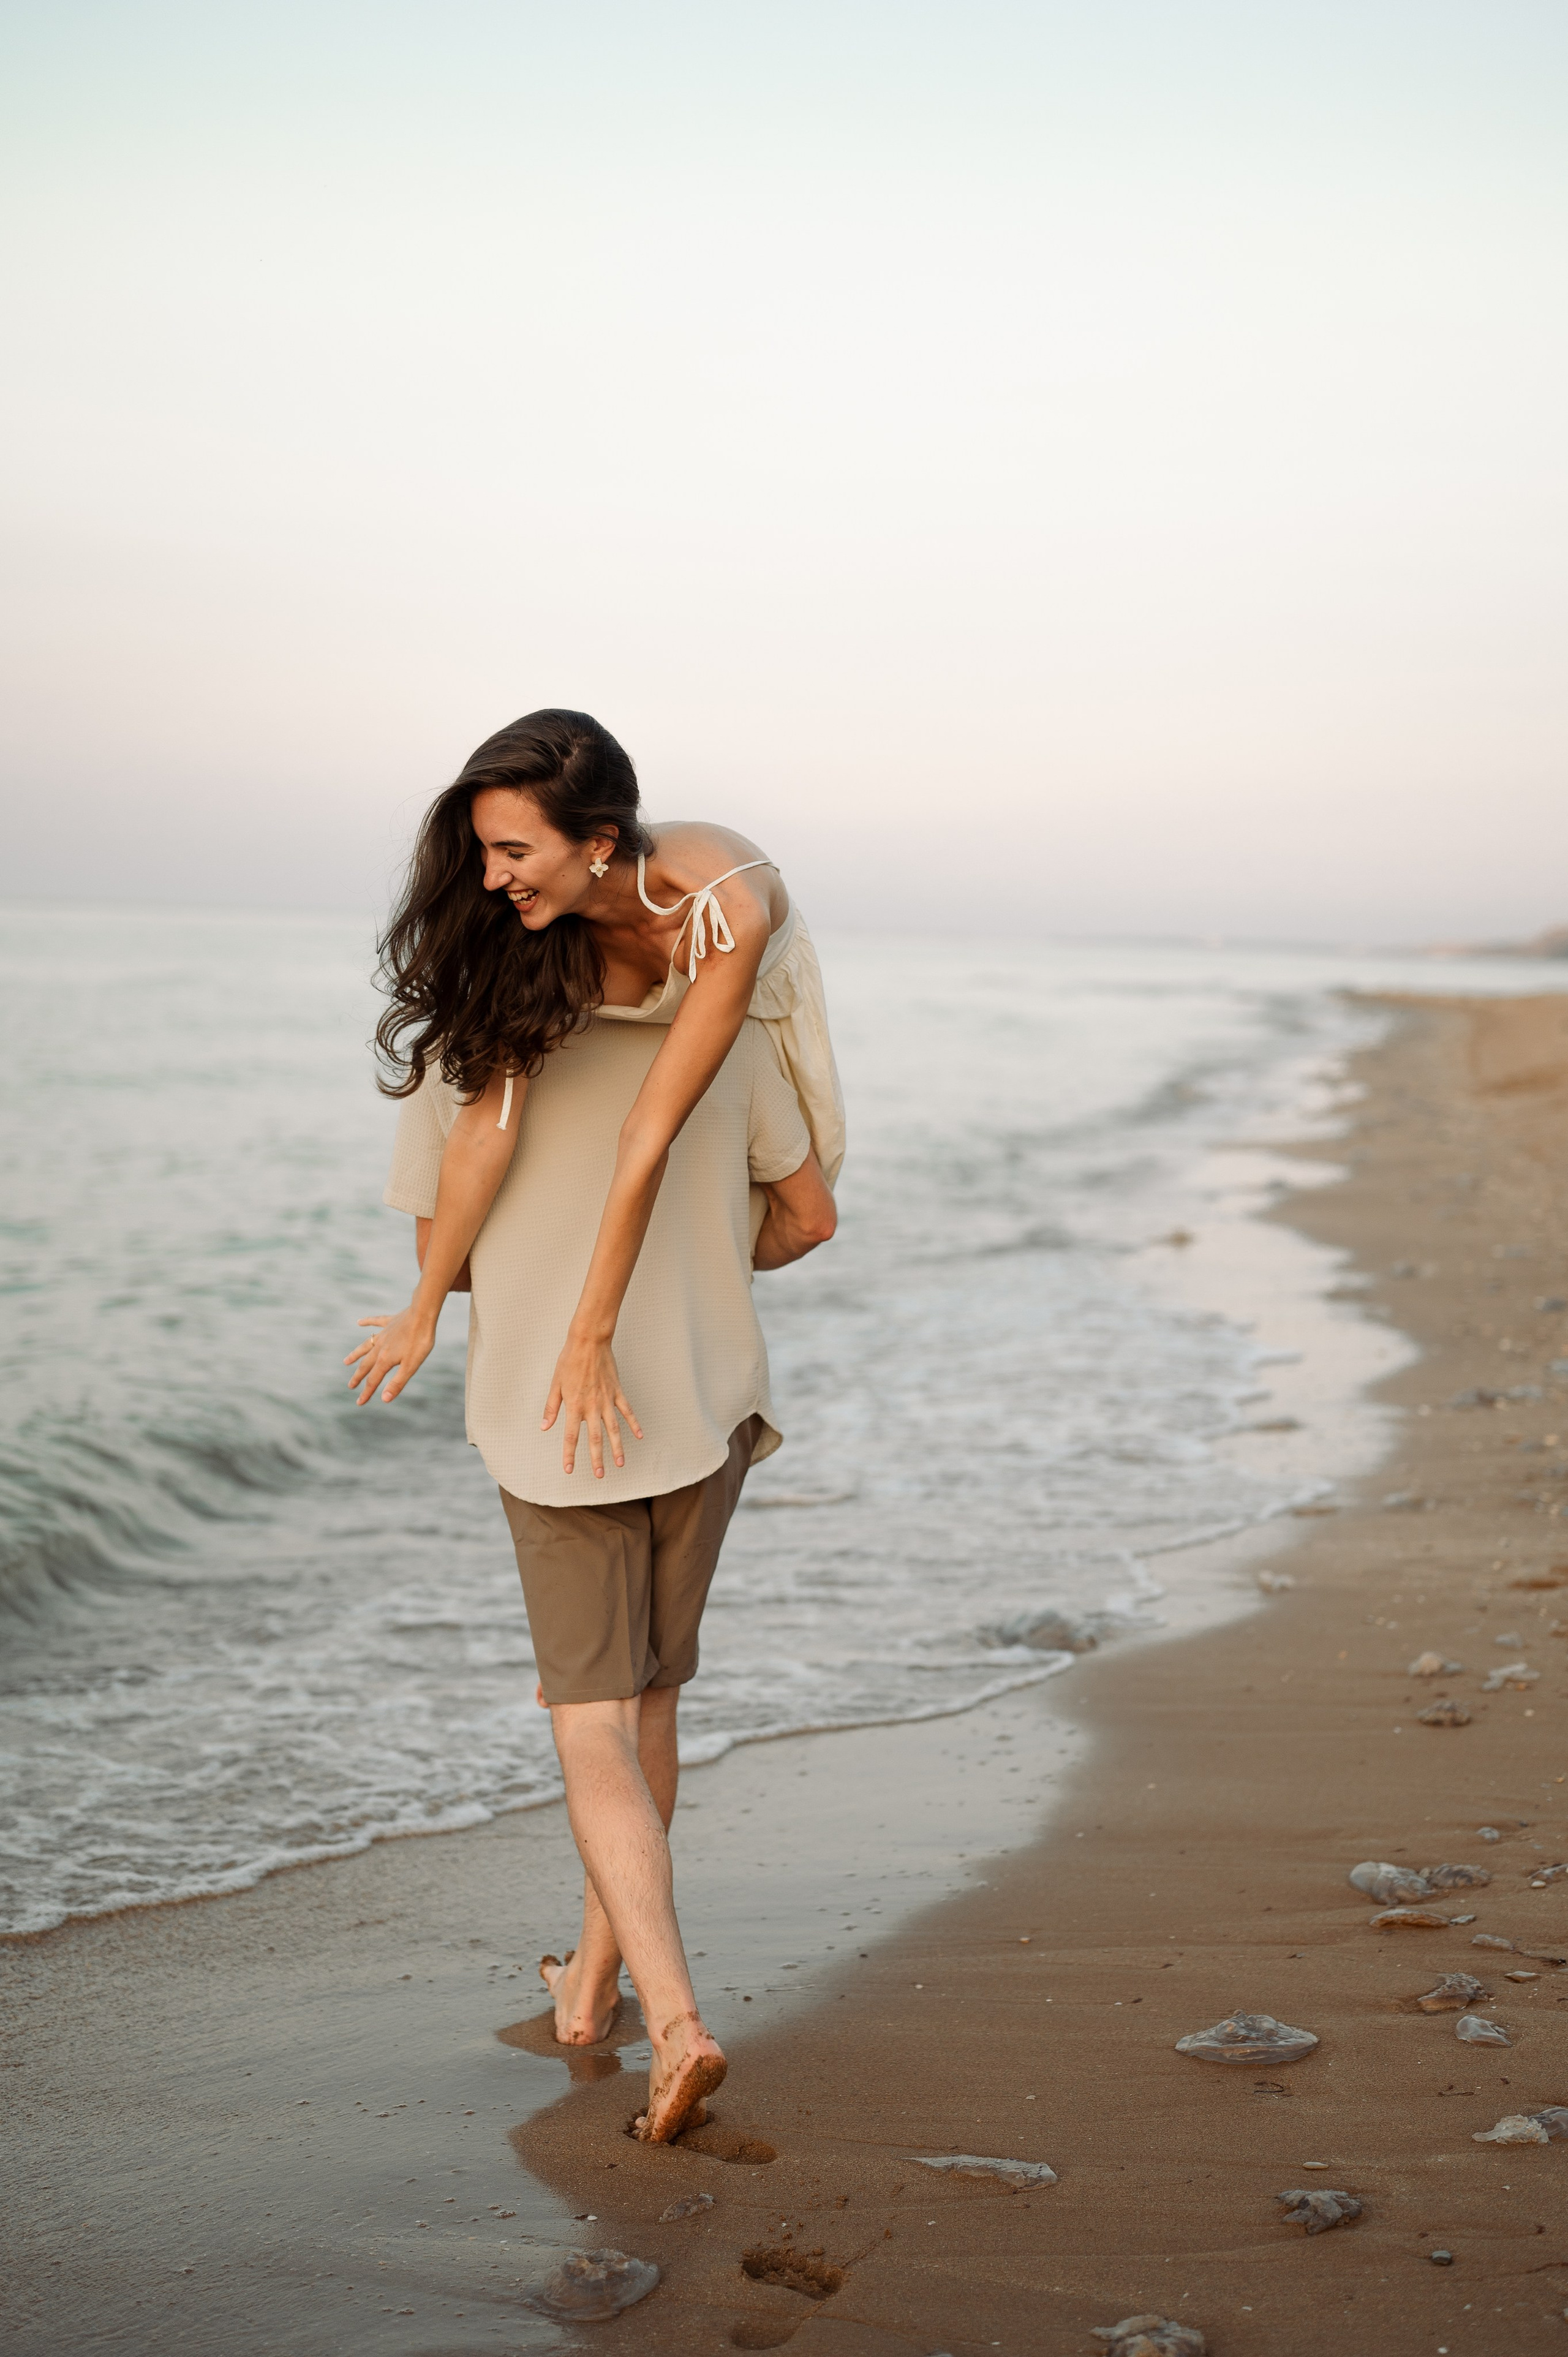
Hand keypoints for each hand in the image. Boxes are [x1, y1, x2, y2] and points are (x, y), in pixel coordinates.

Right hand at [345, 1305, 436, 1404]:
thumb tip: (384, 1399)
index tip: (359, 1403)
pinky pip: (375, 1322)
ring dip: (356, 1354)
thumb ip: (397, 1382)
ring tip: (346, 1361)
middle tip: (350, 1386)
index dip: (366, 1393)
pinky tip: (359, 1322)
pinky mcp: (390, 1322)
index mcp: (385, 1360)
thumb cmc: (419, 1341)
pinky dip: (367, 1322)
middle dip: (358, 1377)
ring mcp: (384, 1334)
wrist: (423, 1315)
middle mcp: (380, 1347)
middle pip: (366, 1365)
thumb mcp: (411, 1366)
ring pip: (365, 1346)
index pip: (373, 1380)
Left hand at [542, 1331, 643, 1476]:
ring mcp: (607, 1400)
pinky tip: (639, 1436)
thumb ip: (552, 1407)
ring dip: (617, 1448)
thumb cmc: (569, 1361)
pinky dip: (634, 1424)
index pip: (571, 1436)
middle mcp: (592, 1406)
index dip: (569, 1454)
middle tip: (599, 1475)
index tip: (569, 1469)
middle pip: (595, 1438)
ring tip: (620, 1463)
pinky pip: (628, 1411)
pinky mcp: (618, 1392)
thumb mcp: (555, 1384)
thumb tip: (544, 1427)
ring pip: (614, 1429)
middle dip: (597, 1458)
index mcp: (574, 1406)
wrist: (589, 1342)